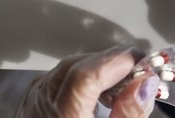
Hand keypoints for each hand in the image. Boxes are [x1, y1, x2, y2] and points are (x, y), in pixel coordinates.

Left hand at [14, 46, 157, 117]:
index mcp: (62, 116)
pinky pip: (57, 78)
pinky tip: (97, 91)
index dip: (117, 62)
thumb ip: (128, 115)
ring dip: (97, 67)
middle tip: (140, 68)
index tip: (142, 62)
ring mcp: (31, 102)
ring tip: (123, 81)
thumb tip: (144, 85)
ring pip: (66, 68)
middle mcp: (40, 105)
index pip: (86, 74)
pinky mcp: (30, 104)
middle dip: (112, 62)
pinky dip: (81, 76)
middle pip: (77, 66)